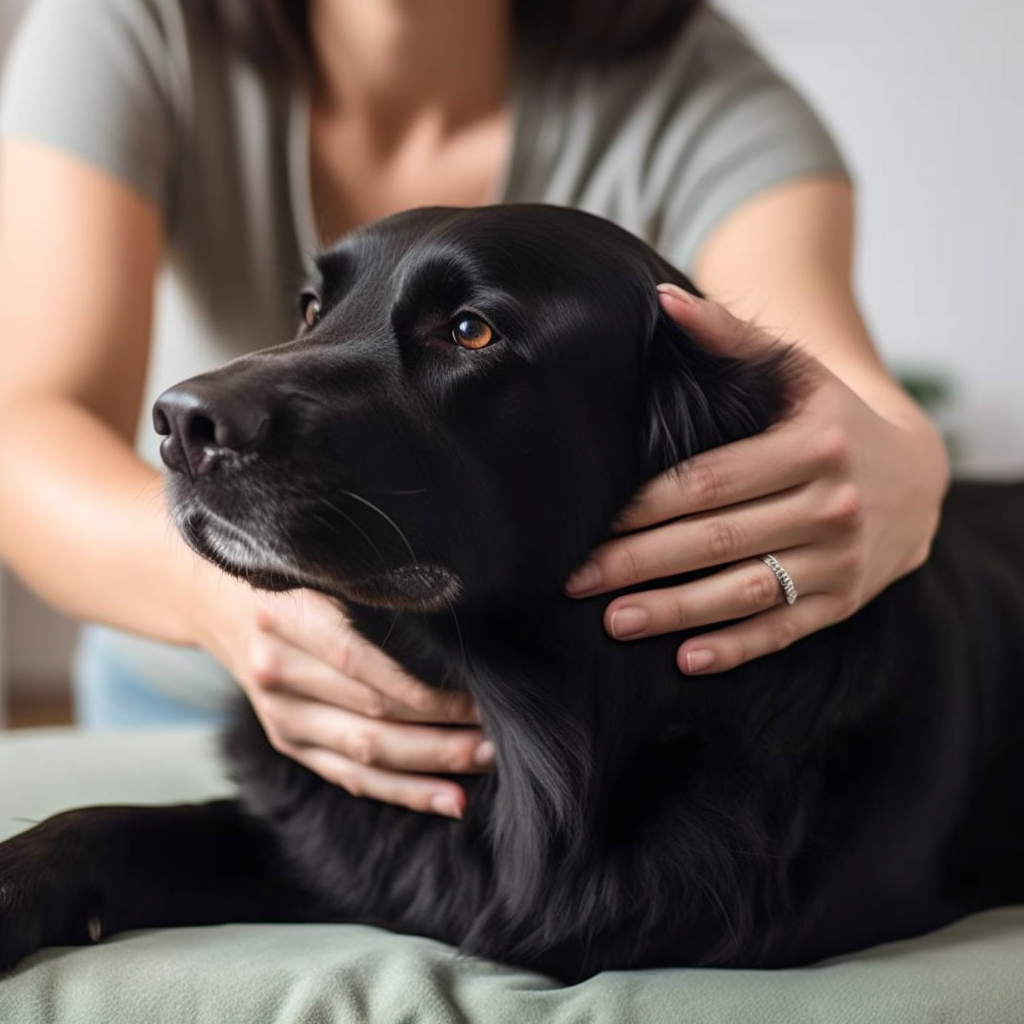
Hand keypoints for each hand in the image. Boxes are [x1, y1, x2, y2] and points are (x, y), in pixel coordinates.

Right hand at [195, 580, 490, 816]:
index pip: (364, 662)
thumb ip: (374, 585)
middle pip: (372, 713)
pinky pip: (348, 776)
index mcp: (286, 618)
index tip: (480, 690)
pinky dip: (401, 790)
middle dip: (442, 728)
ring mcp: (281, 715)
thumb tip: (454, 605)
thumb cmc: (289, 568)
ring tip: (485, 760)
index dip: (424, 684)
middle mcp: (277, 672)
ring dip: (431, 764)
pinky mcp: (288, 741)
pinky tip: (448, 798)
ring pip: (364, 753)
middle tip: (500, 731)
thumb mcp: (322, 561)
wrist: (213, 596)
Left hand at [564, 284, 949, 673]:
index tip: (591, 522)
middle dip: (641, 562)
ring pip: (748, 591)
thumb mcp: (794, 372)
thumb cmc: (833, 418)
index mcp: (812, 445)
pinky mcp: (845, 599)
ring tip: (616, 622)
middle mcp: (832, 505)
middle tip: (577, 580)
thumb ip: (730, 338)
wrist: (917, 473)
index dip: (646, 506)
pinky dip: (738, 647)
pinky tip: (688, 659)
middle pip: (718, 539)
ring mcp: (842, 559)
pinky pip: (786, 628)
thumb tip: (662, 300)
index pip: (711, 480)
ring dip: (677, 611)